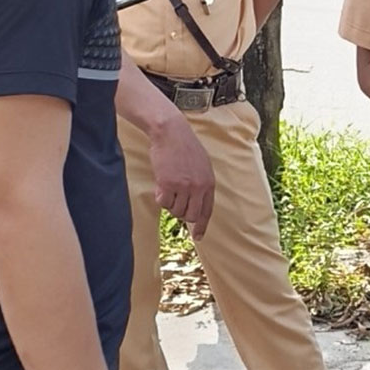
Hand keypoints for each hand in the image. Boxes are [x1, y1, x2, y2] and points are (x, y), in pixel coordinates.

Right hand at [146, 114, 214, 236]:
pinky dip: (160, 196)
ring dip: (169, 202)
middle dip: (181, 213)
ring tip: (168, 186)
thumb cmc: (184, 146)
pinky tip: (161, 183)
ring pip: (175, 210)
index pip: (206, 211)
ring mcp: (184, 186)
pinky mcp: (168, 184)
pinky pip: (163, 202)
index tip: (198, 237)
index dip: (201, 226)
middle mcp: (198, 187)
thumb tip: (194, 203)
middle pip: (190, 215)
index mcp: (209, 183)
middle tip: (174, 201)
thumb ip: (200, 184)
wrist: (171, 132)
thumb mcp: (201, 165)